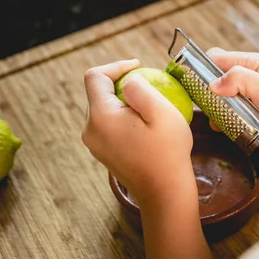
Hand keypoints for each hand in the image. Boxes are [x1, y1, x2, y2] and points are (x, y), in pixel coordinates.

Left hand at [82, 59, 194, 207]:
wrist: (165, 193)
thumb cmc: (168, 153)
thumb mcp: (162, 112)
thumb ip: (140, 88)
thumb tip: (127, 79)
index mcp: (100, 117)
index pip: (95, 76)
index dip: (116, 65)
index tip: (140, 66)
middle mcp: (90, 130)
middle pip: (98, 93)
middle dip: (121, 83)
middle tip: (150, 86)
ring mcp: (95, 145)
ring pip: (104, 109)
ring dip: (124, 102)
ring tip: (151, 106)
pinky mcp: (103, 153)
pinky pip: (109, 126)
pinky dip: (125, 118)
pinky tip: (147, 125)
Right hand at [207, 48, 258, 159]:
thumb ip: (240, 79)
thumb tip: (213, 84)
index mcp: (251, 64)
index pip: (216, 58)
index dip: (202, 67)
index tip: (191, 81)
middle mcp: (245, 79)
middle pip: (212, 78)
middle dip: (204, 90)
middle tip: (203, 101)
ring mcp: (242, 98)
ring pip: (214, 98)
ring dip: (211, 107)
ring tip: (216, 115)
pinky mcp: (242, 115)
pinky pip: (221, 115)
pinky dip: (217, 121)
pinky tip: (221, 126)